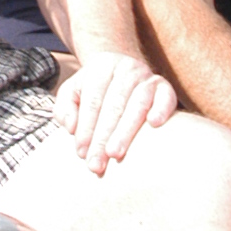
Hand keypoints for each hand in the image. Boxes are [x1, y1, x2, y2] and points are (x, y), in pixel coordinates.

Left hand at [53, 52, 174, 172]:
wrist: (122, 70)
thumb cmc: (94, 89)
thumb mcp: (73, 92)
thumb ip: (64, 108)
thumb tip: (71, 127)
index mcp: (101, 67)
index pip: (93, 101)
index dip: (86, 128)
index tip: (81, 153)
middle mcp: (126, 68)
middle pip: (113, 106)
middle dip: (102, 137)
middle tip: (96, 164)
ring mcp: (147, 76)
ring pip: (137, 104)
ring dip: (126, 131)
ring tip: (115, 154)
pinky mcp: (164, 86)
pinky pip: (166, 96)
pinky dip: (161, 109)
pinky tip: (154, 124)